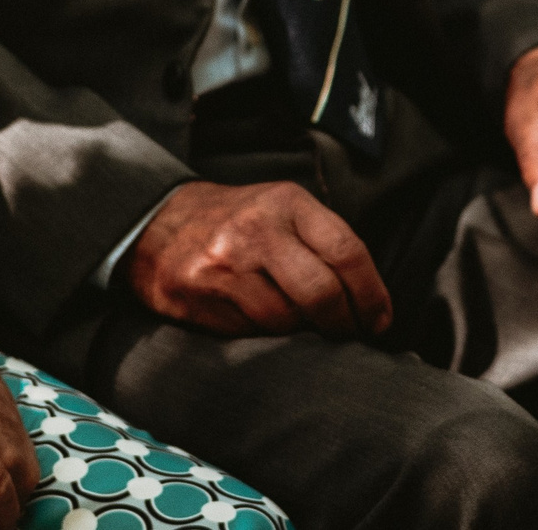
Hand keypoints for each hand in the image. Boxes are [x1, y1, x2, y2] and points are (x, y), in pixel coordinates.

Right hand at [121, 181, 393, 337]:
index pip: (347, 251)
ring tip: (299, 324)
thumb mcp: (282, 210)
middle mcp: (257, 229)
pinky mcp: (200, 291)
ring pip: (286, 319)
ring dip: (301, 332)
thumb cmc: (237, 222)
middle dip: (343, 325)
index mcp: (288, 203)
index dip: (372, 294)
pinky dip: (265, 334)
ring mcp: (226, 261)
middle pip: (322, 293)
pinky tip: (260, 320)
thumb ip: (323, 242)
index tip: (378, 320)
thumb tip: (369, 301)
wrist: (158, 222)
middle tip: (347, 335)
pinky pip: (250, 330)